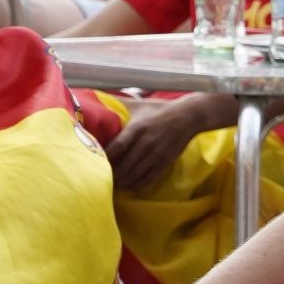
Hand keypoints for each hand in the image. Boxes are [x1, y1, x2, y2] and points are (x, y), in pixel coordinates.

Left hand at [107, 94, 232, 191]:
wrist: (189, 116)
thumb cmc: (159, 110)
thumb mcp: (139, 105)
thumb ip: (118, 104)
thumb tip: (95, 97)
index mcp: (137, 128)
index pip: (117, 147)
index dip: (104, 158)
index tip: (94, 162)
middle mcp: (146, 143)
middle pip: (124, 166)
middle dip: (110, 175)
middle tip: (99, 179)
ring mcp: (157, 154)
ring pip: (134, 176)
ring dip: (121, 183)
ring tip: (111, 184)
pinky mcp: (165, 162)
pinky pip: (148, 179)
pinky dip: (136, 186)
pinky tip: (128, 186)